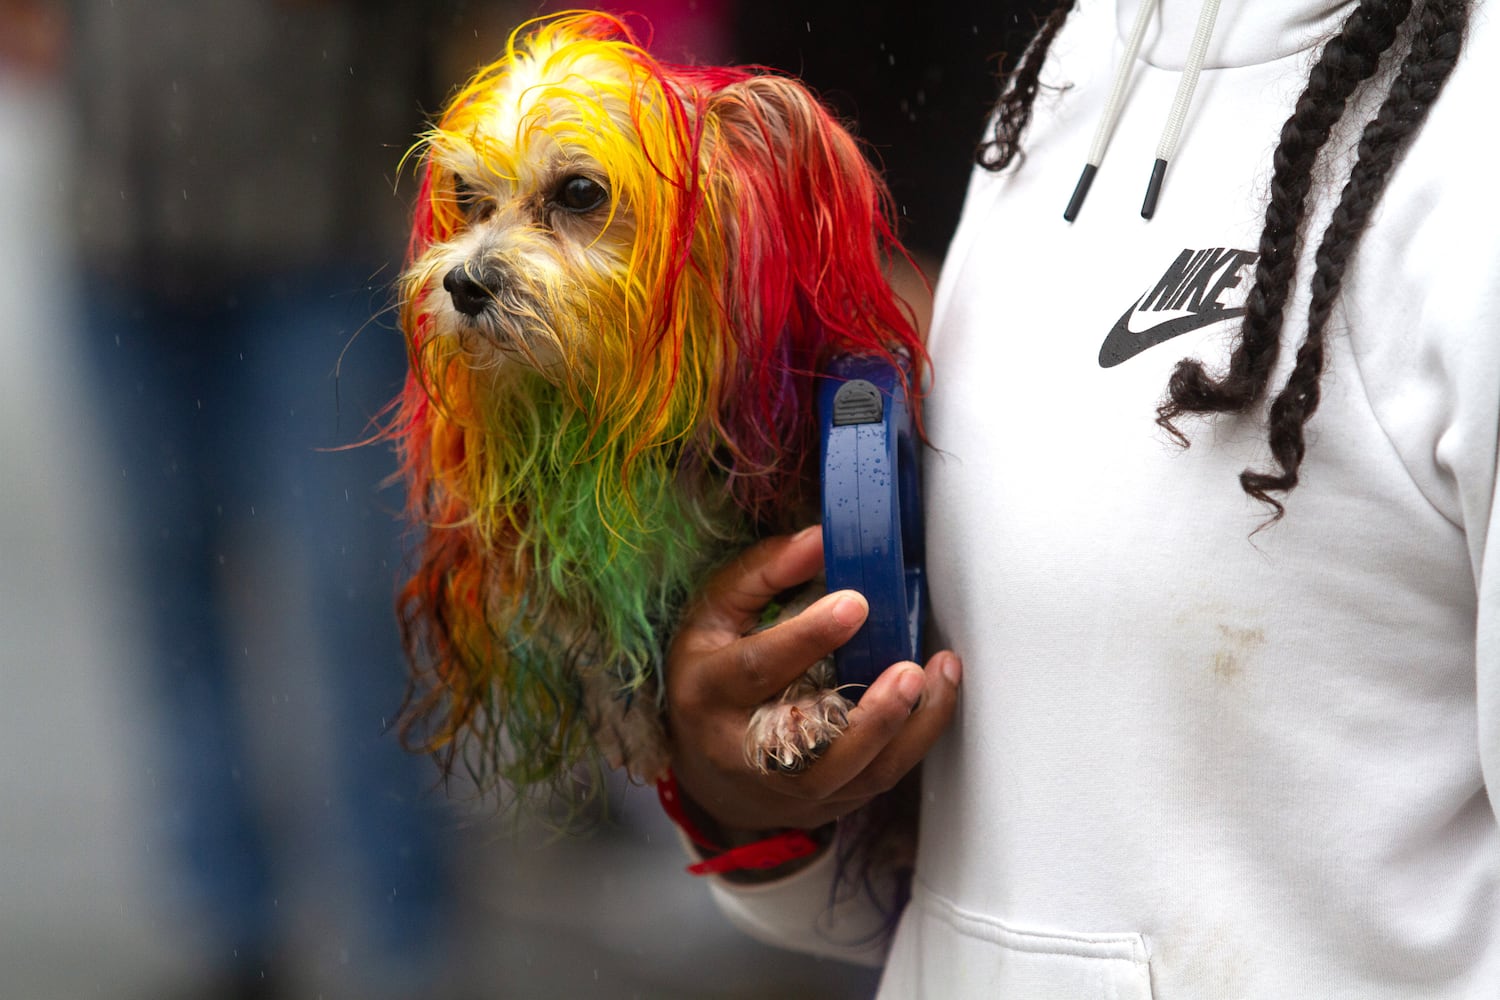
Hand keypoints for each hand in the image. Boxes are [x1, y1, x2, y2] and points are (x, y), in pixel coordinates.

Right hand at [666, 525, 961, 834]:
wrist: (705, 773)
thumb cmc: (710, 677)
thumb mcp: (713, 616)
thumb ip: (761, 574)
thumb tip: (820, 538)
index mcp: (709, 692)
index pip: (757, 669)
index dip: (806, 637)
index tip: (855, 603)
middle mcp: (743, 749)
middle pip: (811, 745)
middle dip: (869, 713)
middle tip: (910, 669)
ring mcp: (786, 787)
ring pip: (855, 773)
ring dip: (907, 729)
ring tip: (938, 678)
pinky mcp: (822, 803)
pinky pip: (876, 780)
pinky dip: (915, 741)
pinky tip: (937, 697)